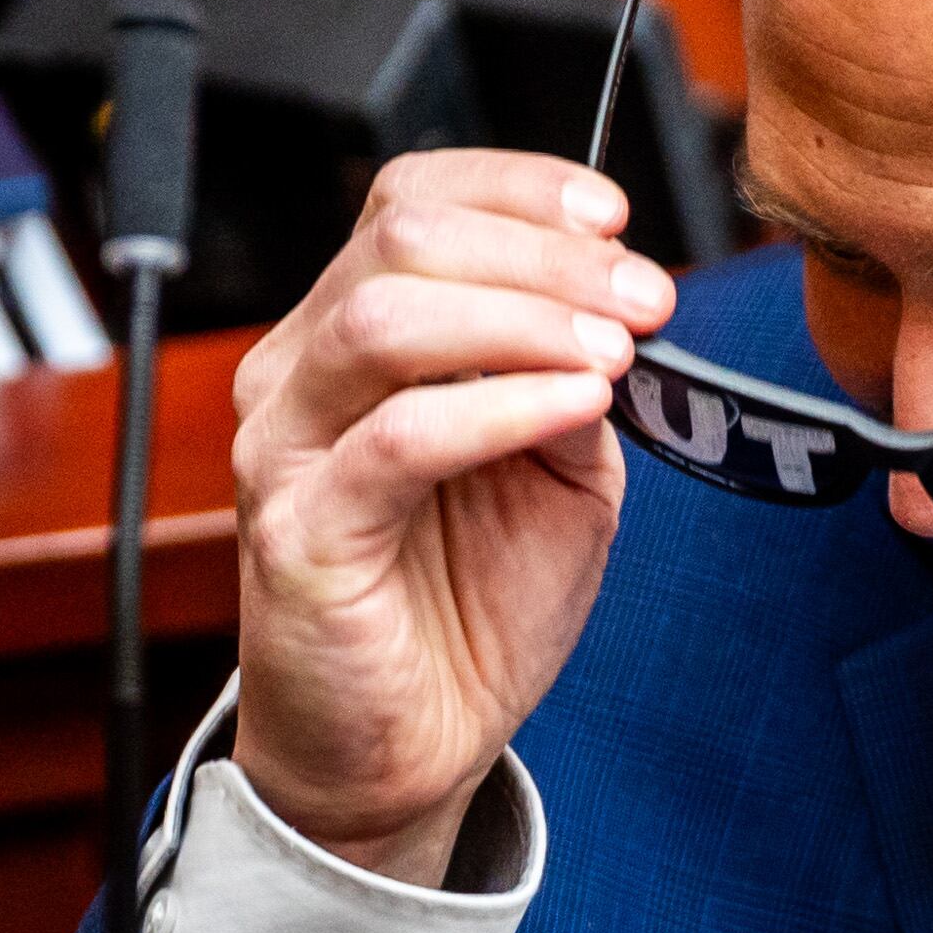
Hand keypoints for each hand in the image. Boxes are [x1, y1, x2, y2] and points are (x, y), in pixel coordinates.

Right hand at [227, 151, 675, 885]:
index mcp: (358, 333)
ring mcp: (289, 448)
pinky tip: (577, 406)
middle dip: (545, 253)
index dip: (520, 188)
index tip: (616, 220)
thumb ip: (578, 377)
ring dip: (525, 318)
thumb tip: (621, 307)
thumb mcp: (561, 466)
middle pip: (404, 239)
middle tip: (644, 298)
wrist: (413, 744)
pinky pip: (398, 438)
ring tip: (613, 354)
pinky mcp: (300, 531)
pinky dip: (502, 405)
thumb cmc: (473, 601)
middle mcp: (305, 372)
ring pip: (385, 319)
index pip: (413, 199)